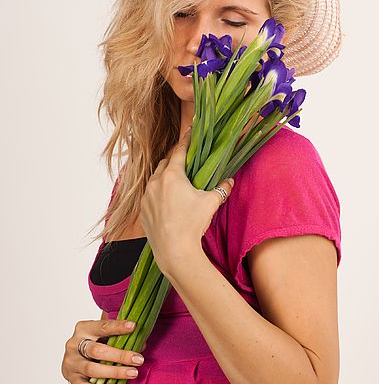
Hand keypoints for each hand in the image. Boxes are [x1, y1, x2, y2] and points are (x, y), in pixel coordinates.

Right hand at [61, 318, 146, 383]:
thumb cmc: (94, 342)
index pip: (102, 327)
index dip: (118, 327)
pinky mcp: (71, 379)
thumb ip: (120, 338)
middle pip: (97, 351)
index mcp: (83, 328)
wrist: (74, 356)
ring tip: (132, 373)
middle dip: (120, 356)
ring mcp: (71, 363)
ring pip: (92, 369)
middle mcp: (74, 345)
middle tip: (138, 359)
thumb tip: (141, 346)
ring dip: (114, 372)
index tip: (133, 326)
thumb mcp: (104, 335)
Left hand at [138, 126, 234, 272]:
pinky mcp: (142, 210)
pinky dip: (157, 192)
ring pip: (155, 178)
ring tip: (176, 180)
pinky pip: (149, 194)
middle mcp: (156, 182)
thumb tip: (230, 182)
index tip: (189, 132)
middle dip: (174, 159)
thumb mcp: (211, 203)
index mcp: (172, 176)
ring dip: (164, 176)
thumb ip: (221, 189)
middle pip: (165, 163)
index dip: (185, 141)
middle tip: (185, 159)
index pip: (179, 152)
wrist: (174, 250)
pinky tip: (166, 199)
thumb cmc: (192, 224)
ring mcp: (146, 196)